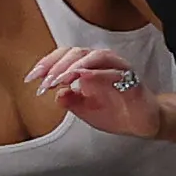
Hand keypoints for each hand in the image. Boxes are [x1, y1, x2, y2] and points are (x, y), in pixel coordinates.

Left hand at [26, 45, 175, 145]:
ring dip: (74, 67)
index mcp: (88, 67)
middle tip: (45, 82)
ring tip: (59, 80)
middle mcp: (102, 63)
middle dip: (56, 66)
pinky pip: (114, 71)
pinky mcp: (131, 79)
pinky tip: (83, 77)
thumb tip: (56, 95)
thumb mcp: (85, 110)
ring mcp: (117, 69)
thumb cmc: (116, 112)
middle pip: (76, 52)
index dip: (46, 64)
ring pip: (94, 56)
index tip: (32, 78)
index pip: (64, 57)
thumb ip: (70, 101)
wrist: (143, 123)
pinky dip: (97, 73)